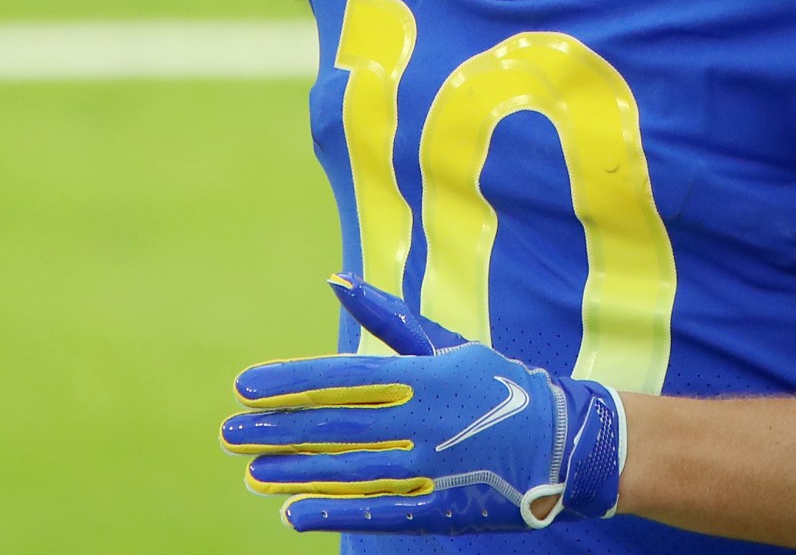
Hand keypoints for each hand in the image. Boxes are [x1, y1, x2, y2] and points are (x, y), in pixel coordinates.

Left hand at [220, 275, 626, 534]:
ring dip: (295, 472)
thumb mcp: (445, 344)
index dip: (288, 383)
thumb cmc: (496, 383)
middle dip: (277, 431)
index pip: (340, 377)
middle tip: (229, 434)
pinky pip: (379, 511)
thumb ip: (386, 318)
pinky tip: (292, 513)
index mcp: (421, 376)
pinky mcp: (442, 506)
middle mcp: (423, 421)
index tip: (243, 388)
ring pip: (349, 471)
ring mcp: (432, 467)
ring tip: (252, 472)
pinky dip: (334, 512)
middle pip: (335, 427)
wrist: (565, 441)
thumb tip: (335, 281)